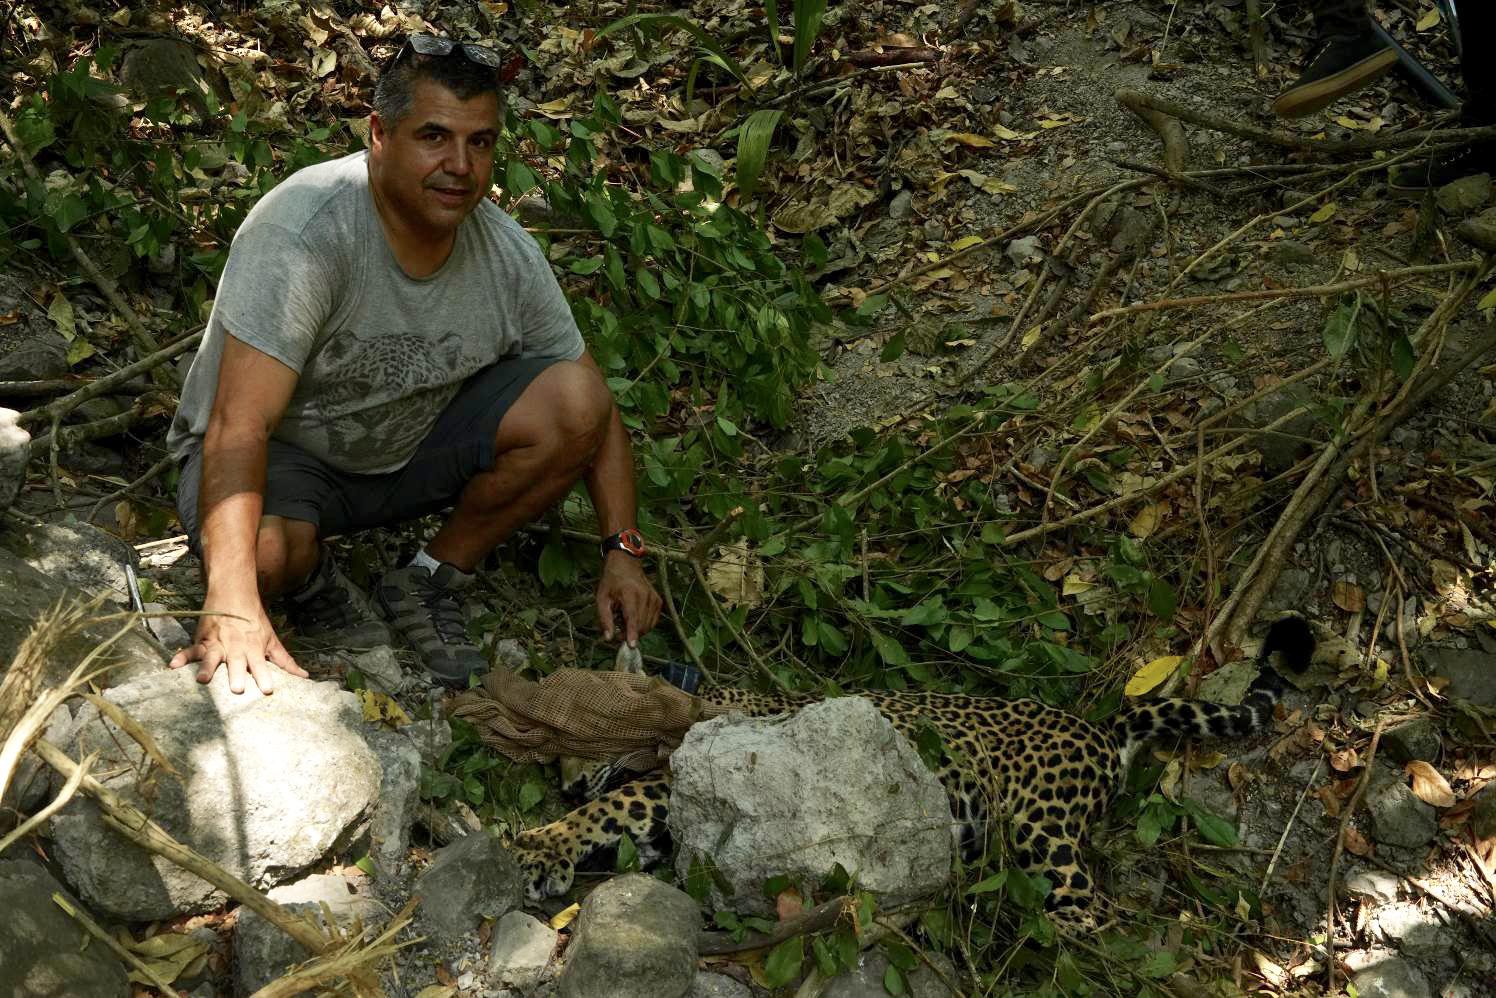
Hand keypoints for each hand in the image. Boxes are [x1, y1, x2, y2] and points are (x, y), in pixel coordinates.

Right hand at [168, 595, 306, 694]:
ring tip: (203, 680)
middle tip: (236, 688)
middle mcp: (235, 648)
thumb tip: (305, 677)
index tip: (268, 690)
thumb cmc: (254, 621)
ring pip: (212, 657)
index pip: (260, 665)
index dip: (264, 676)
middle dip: (236, 675)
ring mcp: (217, 644)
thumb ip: (285, 660)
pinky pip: (190, 650)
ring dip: (208, 668)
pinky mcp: (202, 640)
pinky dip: (182, 657)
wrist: (234, 594)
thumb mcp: (272, 639)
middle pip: (236, 663)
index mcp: (254, 649)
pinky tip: (173, 666)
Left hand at [596, 553, 661, 646]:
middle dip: (630, 634)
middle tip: (617, 633)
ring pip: (649, 625)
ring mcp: (654, 598)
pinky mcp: (658, 601)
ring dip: (637, 630)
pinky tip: (635, 619)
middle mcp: (645, 596)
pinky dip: (645, 625)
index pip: (633, 617)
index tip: (632, 645)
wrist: (626, 564)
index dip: (632, 632)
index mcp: (629, 593)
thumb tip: (608, 638)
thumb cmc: (611, 581)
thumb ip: (605, 619)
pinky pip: (654, 620)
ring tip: (624, 622)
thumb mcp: (601, 598)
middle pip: (641, 624)